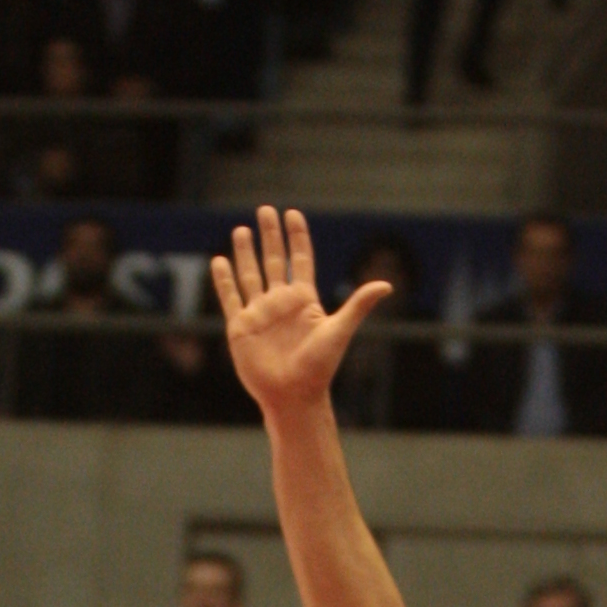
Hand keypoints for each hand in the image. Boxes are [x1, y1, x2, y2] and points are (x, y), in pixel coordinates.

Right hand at [211, 203, 388, 418]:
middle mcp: (281, 303)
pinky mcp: (241, 327)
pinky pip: (230, 297)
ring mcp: (259, 313)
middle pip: (274, 261)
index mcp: (304, 301)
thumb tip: (387, 285)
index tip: (293, 214)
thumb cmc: (318, 368)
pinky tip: (220, 261)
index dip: (297, 237)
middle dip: (270, 236)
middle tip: (265, 210)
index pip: (300, 260)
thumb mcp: (339, 331)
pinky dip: (224, 280)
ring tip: (242, 229)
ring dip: (246, 252)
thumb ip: (359, 305)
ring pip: (250, 275)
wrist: (293, 397)